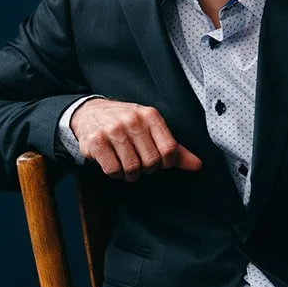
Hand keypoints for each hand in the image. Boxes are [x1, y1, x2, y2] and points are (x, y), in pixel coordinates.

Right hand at [71, 99, 202, 180]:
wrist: (90, 112)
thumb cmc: (127, 123)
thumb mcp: (152, 128)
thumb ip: (175, 149)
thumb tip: (198, 166)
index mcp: (151, 116)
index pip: (169, 150)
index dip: (166, 163)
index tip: (159, 162)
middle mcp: (132, 120)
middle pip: (151, 161)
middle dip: (146, 169)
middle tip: (139, 163)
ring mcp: (113, 130)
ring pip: (131, 168)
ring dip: (130, 173)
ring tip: (126, 164)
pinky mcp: (95, 141)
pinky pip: (113, 170)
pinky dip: (115, 173)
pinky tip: (113, 163)